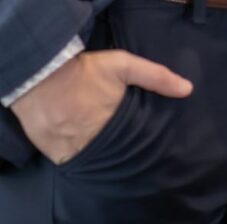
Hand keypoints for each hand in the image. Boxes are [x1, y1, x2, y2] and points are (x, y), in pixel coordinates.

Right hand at [11, 48, 192, 165]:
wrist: (38, 72)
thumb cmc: (83, 69)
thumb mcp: (122, 65)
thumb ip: (154, 76)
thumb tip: (188, 89)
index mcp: (115, 124)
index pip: (134, 141)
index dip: (137, 139)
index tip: (139, 134)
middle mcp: (96, 142)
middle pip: (114, 152)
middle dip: (118, 146)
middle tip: (116, 135)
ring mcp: (74, 150)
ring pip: (93, 158)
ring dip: (97, 151)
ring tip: (97, 138)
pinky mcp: (56, 154)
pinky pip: (71, 160)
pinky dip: (77, 154)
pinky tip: (79, 142)